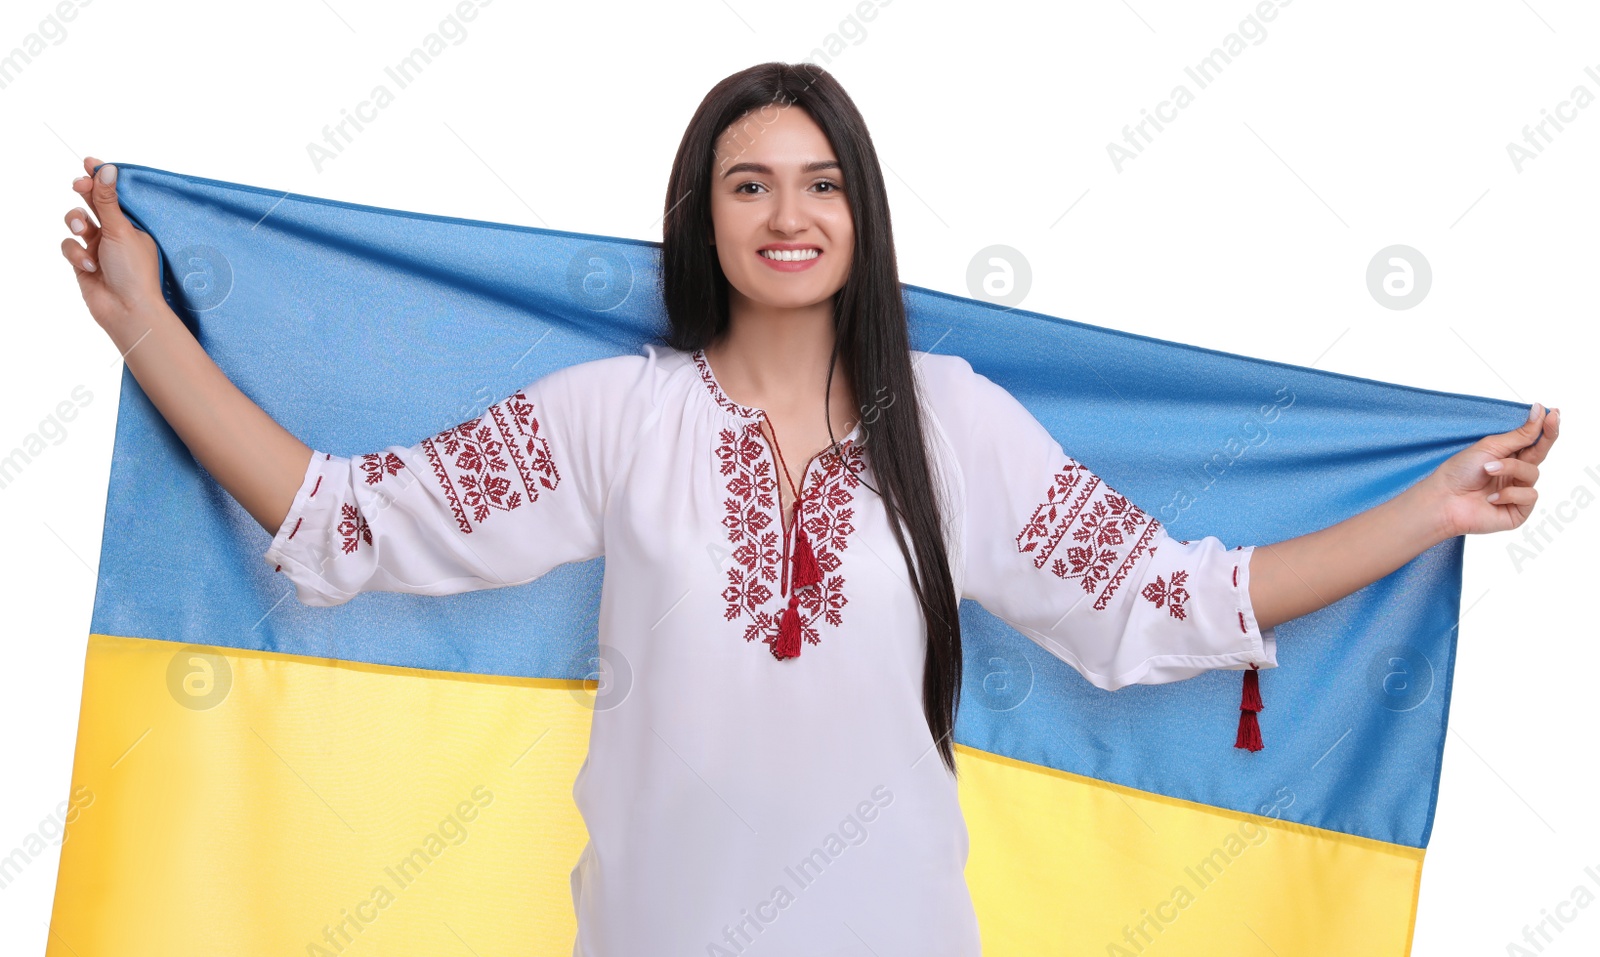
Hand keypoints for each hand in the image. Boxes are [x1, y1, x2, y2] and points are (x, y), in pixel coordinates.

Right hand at [61, 156, 163, 333]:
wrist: (127, 310)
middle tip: (79, 185)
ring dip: (76, 225)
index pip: (115, 195)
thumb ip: (109, 201)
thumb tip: (107, 169)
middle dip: (84, 193)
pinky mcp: (83, 262)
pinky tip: (89, 266)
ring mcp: (98, 247)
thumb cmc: (134, 272)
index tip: (89, 162)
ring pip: (76, 222)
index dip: (101, 178)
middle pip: (93, 203)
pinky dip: (75, 254)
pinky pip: (69, 246)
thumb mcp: (121, 230)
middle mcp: (116, 233)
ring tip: (84, 233)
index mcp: (133, 224)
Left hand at [1427, 402, 1559, 536]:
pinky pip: (1529, 496)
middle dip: (1547, 436)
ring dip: (1510, 468)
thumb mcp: (1490, 447)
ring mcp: (1517, 491)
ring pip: (1533, 473)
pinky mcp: (1519, 510)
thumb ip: (1519, 435)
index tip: (1553, 412)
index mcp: (1507, 456)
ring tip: (1487, 470)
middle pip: (1540, 453)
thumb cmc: (1460, 472)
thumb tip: (1540, 411)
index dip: (1544, 427)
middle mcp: (1514, 473)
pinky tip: (1491, 497)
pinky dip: (1510, 494)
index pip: (1532, 440)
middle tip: (1551, 420)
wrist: (1444, 500)